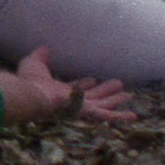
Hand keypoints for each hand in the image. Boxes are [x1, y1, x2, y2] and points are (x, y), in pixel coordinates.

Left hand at [12, 47, 135, 124]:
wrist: (32, 94)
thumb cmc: (30, 80)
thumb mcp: (34, 63)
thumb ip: (41, 56)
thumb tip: (45, 48)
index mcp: (60, 90)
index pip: (76, 88)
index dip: (84, 84)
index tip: (93, 79)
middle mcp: (73, 99)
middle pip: (93, 96)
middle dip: (105, 91)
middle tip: (118, 85)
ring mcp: (82, 107)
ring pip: (103, 104)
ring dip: (116, 100)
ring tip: (129, 95)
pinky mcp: (88, 112)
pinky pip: (107, 116)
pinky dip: (120, 116)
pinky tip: (133, 116)